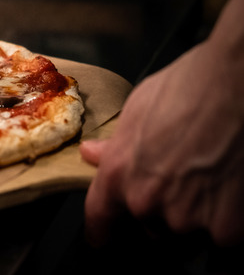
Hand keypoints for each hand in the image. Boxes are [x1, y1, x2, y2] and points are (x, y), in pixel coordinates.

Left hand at [81, 36, 243, 246]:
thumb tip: (92, 154)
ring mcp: (187, 218)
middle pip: (150, 225)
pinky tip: (231, 186)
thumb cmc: (189, 89)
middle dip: (162, 208)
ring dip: (197, 214)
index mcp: (118, 175)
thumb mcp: (137, 111)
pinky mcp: (226, 227)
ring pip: (188, 230)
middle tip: (182, 178)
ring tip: (210, 174)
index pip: (100, 220)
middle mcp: (146, 202)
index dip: (102, 232)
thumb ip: (115, 145)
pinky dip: (229, 217)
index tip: (103, 237)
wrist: (236, 84)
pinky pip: (223, 234)